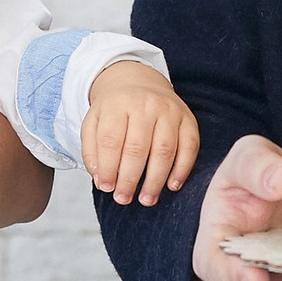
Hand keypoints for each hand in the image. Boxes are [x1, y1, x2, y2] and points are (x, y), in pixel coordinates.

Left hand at [84, 62, 201, 205]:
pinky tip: (172, 185)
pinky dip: (182, 169)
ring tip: (147, 199)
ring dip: (155, 179)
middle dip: (129, 179)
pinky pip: (189, 147)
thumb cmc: (115, 110)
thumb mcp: (94, 122)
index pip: (111, 140)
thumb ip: (92, 150)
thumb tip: (101, 179)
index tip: (106, 188)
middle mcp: (145, 105)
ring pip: (164, 149)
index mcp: (118, 104)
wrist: (139, 81)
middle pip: (137, 147)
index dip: (108, 167)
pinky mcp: (188, 119)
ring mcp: (170, 110)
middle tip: (123, 199)